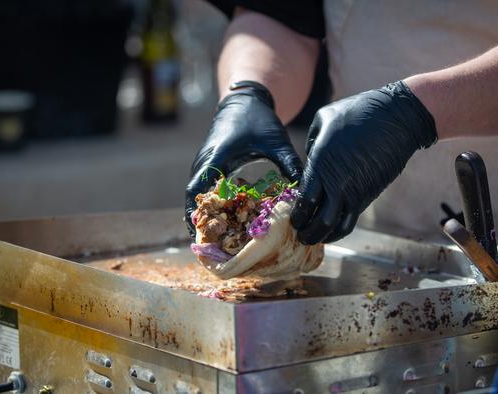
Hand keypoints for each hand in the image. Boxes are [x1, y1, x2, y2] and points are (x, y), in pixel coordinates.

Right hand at [185, 82, 302, 239]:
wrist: (245, 98)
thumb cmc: (258, 118)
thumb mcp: (276, 141)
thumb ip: (289, 163)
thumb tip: (304, 189)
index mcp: (216, 158)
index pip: (196, 192)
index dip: (195, 215)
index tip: (200, 236)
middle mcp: (204, 162)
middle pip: (194, 198)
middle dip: (201, 221)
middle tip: (212, 245)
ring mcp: (205, 162)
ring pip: (198, 193)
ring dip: (205, 212)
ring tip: (217, 237)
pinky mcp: (211, 163)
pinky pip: (205, 187)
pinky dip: (211, 203)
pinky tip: (225, 217)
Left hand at [291, 81, 437, 243]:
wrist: (397, 118)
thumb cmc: (358, 112)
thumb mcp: (324, 119)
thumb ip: (311, 144)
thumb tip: (309, 161)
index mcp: (321, 163)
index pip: (304, 200)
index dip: (297, 215)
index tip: (292, 219)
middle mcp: (337, 182)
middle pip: (318, 221)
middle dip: (307, 233)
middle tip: (300, 237)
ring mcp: (355, 191)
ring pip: (336, 227)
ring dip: (324, 237)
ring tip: (315, 239)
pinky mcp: (370, 194)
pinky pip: (351, 219)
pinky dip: (339, 229)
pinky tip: (332, 229)